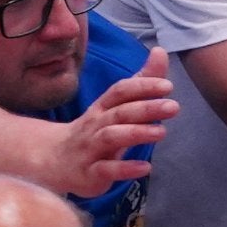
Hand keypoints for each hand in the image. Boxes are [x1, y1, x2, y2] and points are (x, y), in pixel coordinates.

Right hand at [44, 50, 175, 198]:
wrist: (53, 160)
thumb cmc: (93, 131)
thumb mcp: (116, 107)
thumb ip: (141, 83)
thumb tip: (160, 52)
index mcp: (102, 108)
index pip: (120, 91)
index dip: (142, 86)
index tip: (167, 85)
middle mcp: (95, 125)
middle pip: (119, 112)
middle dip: (145, 108)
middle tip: (173, 106)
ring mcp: (90, 149)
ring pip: (111, 137)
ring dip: (136, 133)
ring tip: (162, 132)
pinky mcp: (90, 173)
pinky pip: (106, 170)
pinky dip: (125, 168)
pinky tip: (145, 167)